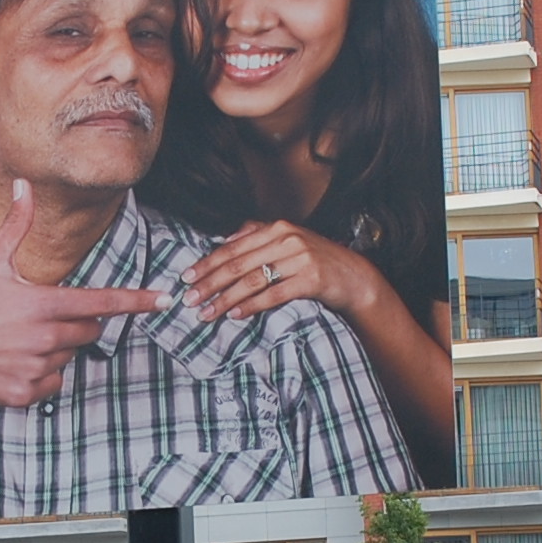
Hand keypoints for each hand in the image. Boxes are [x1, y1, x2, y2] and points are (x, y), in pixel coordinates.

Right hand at [0, 180, 168, 406]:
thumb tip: (24, 186)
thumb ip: (17, 226)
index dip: (136, 301)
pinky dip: (42, 376)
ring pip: (70, 358)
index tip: (163, 300)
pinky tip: (15, 362)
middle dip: (76, 322)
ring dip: (56, 350)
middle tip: (42, 317)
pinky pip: (54, 384)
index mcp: (42, 304)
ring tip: (20, 340)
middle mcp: (44, 338)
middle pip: (89, 331)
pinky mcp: (25, 393)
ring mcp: (36, 368)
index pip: (101, 302)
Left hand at [185, 220, 384, 325]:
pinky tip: (235, 315)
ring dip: (225, 299)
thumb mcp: (288, 241)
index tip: (187, 278)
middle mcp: (287, 239)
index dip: (207, 263)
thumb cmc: (316, 262)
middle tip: (190, 299)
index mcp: (276, 228)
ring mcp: (300, 258)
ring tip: (207, 313)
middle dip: (209, 283)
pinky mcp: (311, 279)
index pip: (232, 247)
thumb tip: (225, 240)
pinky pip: (273, 295)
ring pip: (252, 281)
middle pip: (238, 264)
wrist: (354, 277)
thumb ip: (259, 236)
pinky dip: (251, 306)